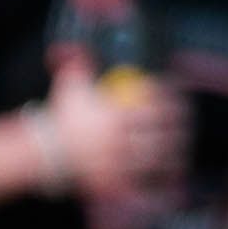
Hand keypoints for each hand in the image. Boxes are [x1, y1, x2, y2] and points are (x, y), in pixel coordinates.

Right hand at [38, 56, 186, 200]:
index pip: (152, 105)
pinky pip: (143, 184)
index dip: (170, 98)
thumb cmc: (61, 118)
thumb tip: (80, 43)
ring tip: (184, 145)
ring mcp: (116, 165)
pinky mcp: (114, 185)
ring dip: (174, 152)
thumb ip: (79, 62)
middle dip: (177, 126)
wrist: (43, 153)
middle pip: (159, 133)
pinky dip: (160, 182)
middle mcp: (117, 142)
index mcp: (112, 117)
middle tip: (185, 121)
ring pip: (155, 159)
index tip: (177, 95)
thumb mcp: (69, 86)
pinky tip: (173, 176)